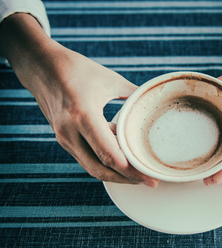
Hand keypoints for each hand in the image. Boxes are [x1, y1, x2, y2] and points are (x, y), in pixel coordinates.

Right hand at [0, 13, 158, 186]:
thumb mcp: (110, 80)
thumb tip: (155, 105)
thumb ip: (134, 96)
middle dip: (126, 180)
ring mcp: (64, 138)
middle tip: (149, 182)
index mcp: (83, 115)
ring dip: (116, 174)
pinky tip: (122, 158)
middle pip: (100, 169)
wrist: (40, 65)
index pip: (109, 154)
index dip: (131, 171)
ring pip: (92, 167)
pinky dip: (105, 163)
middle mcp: (70, 132)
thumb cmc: (76, 69)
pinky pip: (86, 158)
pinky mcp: (63, 139)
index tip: (150, 177)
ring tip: (139, 173)